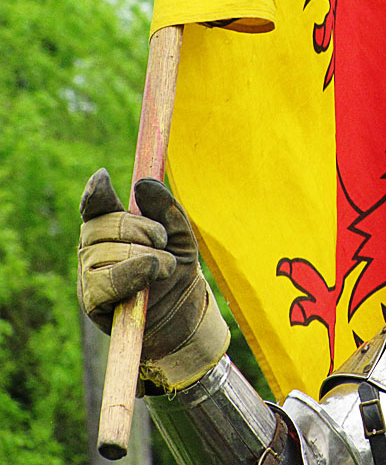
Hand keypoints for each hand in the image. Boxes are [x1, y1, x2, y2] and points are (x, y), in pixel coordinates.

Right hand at [77, 169, 228, 390]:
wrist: (185, 317)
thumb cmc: (178, 273)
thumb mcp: (182, 237)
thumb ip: (167, 209)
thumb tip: (143, 183)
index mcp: (112, 228)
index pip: (94, 205)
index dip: (95, 192)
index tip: (103, 178)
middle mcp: (94, 248)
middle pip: (107, 224)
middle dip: (144, 229)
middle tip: (164, 243)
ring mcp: (89, 274)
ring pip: (110, 250)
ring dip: (149, 255)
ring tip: (164, 268)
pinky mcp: (92, 300)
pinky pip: (107, 279)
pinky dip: (135, 271)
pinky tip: (153, 271)